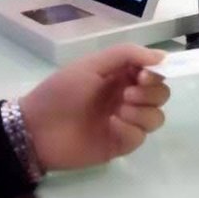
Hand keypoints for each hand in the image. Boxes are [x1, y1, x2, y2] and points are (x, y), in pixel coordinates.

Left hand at [18, 44, 168, 171]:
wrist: (36, 130)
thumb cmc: (61, 93)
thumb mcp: (91, 65)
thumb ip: (126, 54)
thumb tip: (162, 57)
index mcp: (122, 76)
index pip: (154, 72)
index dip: (156, 73)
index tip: (143, 76)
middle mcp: (128, 97)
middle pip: (161, 94)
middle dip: (150, 93)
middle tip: (126, 95)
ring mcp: (127, 122)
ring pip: (157, 116)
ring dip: (142, 112)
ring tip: (118, 112)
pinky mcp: (122, 143)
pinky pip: (141, 136)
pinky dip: (130, 129)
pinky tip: (111, 125)